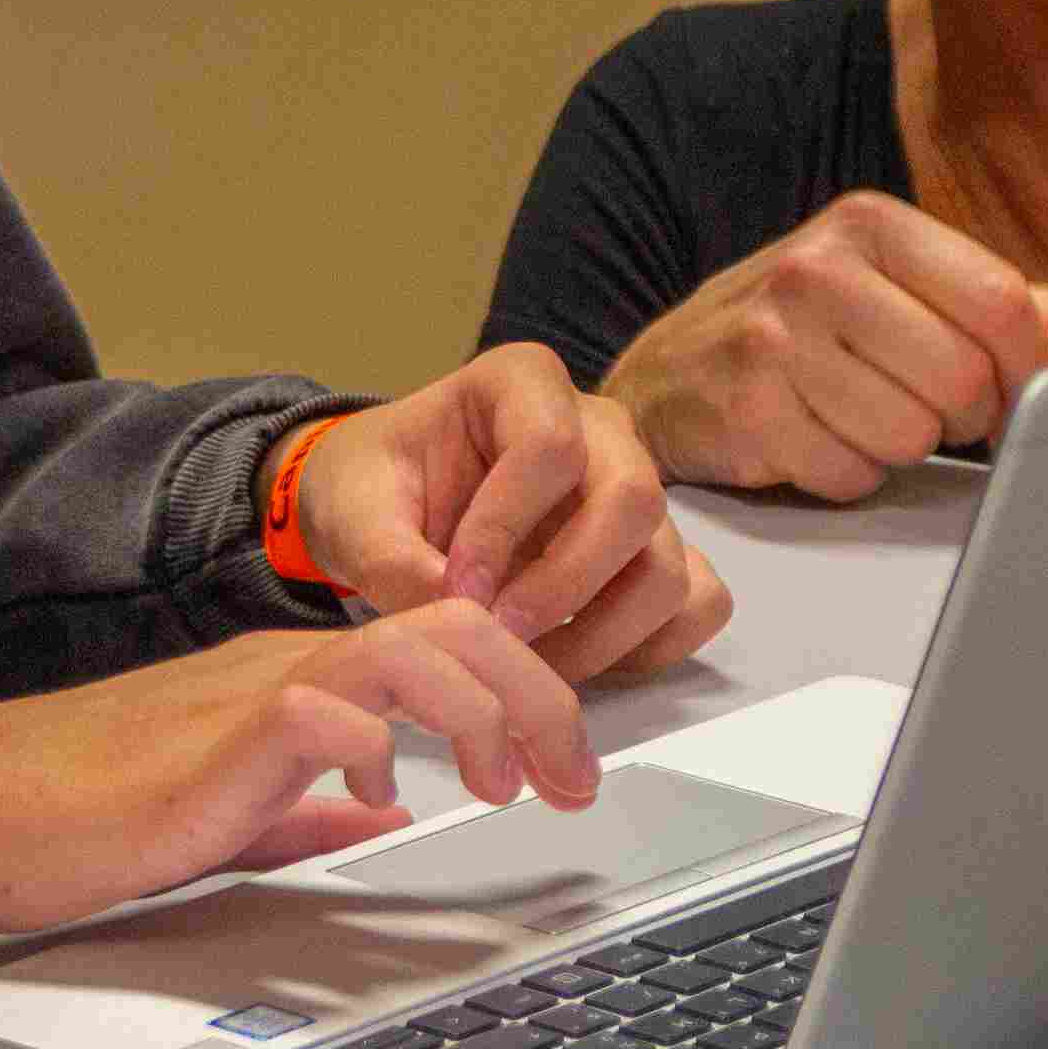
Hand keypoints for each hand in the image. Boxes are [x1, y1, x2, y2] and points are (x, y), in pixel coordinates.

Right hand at [0, 601, 598, 935]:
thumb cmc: (70, 810)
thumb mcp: (227, 812)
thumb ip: (310, 804)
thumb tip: (389, 810)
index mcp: (292, 679)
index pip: (445, 643)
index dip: (526, 694)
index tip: (560, 770)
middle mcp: (284, 664)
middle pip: (457, 627)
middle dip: (541, 695)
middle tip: (573, 780)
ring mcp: (249, 691)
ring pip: (412, 651)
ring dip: (489, 713)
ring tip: (509, 784)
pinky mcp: (212, 735)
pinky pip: (325, 710)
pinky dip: (383, 741)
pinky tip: (391, 789)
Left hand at [286, 345, 731, 681]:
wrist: (385, 511)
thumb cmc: (372, 491)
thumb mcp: (352, 514)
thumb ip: (391, 561)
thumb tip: (460, 617)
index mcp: (520, 383)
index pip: (549, 445)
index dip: (506, 527)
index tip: (458, 590)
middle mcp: (597, 427)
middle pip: (633, 498)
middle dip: (566, 586)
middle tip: (501, 638)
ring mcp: (634, 489)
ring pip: (668, 564)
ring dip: (603, 635)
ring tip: (525, 665)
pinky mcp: (652, 551)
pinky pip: (696, 602)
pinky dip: (647, 647)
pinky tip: (575, 662)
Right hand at [602, 193, 1047, 498]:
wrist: (667, 376)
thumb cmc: (807, 332)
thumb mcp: (904, 294)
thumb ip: (1015, 311)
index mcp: (872, 223)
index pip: (1003, 305)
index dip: (1024, 371)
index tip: (1007, 393)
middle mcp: (817, 267)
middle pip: (964, 380)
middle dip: (958, 418)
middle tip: (920, 408)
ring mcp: (772, 336)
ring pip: (910, 435)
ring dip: (897, 449)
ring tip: (856, 416)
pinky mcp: (744, 408)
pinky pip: (849, 474)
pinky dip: (844, 476)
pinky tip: (812, 439)